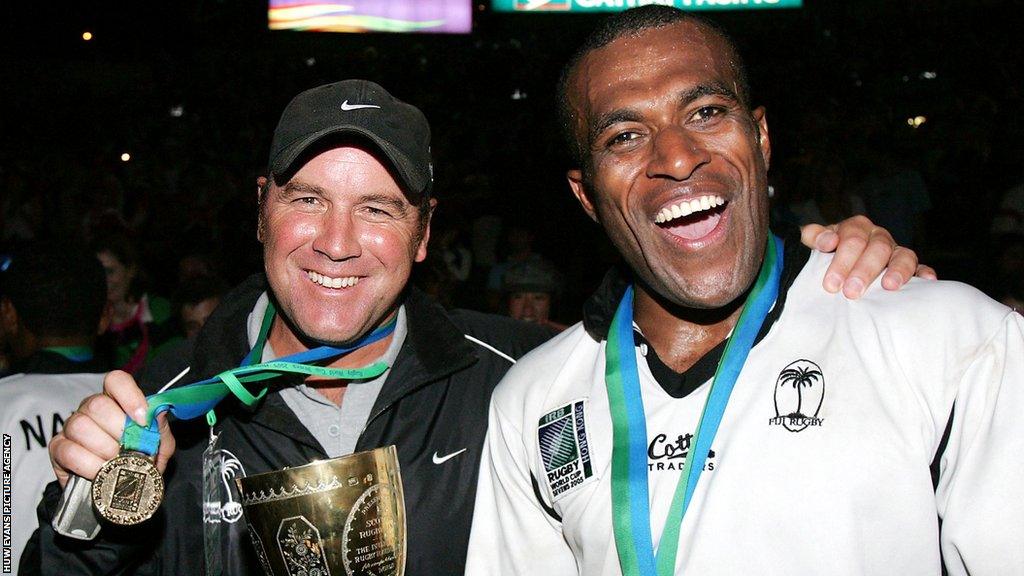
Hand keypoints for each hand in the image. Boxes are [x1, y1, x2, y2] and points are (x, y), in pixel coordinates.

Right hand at [50, 370, 175, 487]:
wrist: (120, 490)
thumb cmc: (138, 460)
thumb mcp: (158, 446)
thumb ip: (160, 430)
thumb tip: (159, 413)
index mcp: (117, 401)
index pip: (116, 380)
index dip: (129, 395)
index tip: (142, 419)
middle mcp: (90, 409)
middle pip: (97, 404)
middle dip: (118, 431)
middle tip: (130, 450)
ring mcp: (71, 426)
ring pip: (81, 426)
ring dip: (104, 449)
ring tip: (117, 462)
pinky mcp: (58, 448)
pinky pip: (69, 451)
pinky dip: (90, 465)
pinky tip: (101, 473)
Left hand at [801, 216, 937, 298]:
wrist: (836, 259)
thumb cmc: (826, 253)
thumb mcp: (814, 241)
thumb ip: (813, 237)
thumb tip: (826, 241)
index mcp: (856, 227)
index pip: (852, 238)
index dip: (842, 260)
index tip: (831, 283)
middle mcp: (878, 236)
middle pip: (877, 248)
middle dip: (864, 270)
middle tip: (851, 292)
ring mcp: (895, 251)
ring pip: (903, 255)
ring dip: (897, 270)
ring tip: (889, 287)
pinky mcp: (909, 266)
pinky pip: (920, 267)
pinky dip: (924, 272)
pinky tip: (927, 281)